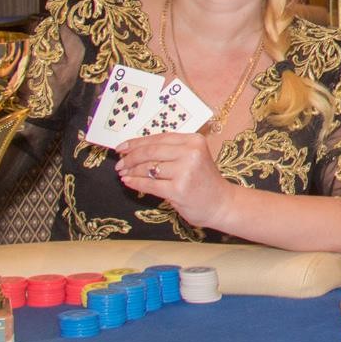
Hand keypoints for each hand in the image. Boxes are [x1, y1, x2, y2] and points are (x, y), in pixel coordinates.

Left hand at [116, 133, 236, 230]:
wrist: (221, 203)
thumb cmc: (204, 181)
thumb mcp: (192, 158)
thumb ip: (171, 151)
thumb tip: (136, 149)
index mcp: (194, 140)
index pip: (159, 138)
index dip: (136, 143)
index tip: (122, 147)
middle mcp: (191, 152)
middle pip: (151, 151)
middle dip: (130, 157)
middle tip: (120, 163)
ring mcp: (185, 171)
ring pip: (148, 168)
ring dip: (131, 171)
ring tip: (123, 173)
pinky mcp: (178, 189)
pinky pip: (149, 184)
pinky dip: (135, 183)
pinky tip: (129, 182)